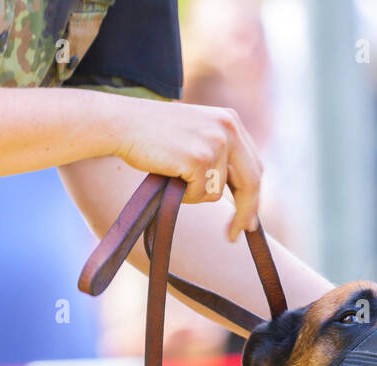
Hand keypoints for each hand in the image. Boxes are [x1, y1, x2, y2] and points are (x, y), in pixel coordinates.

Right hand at [108, 99, 263, 241]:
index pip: (253, 166)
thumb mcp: (194, 135)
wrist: (122, 124)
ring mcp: (215, 143)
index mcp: (230, 120)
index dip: (253, 197)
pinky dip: (184, 195)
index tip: (249, 221)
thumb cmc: (152, 136)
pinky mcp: (200, 158)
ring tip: (174, 176)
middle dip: (245, 213)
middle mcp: (228, 128)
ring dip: (195, 195)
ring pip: (217, 192)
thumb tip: (232, 190)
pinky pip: (200, 194)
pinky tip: (169, 176)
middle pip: (251, 182)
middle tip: (235, 235)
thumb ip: (217, 153)